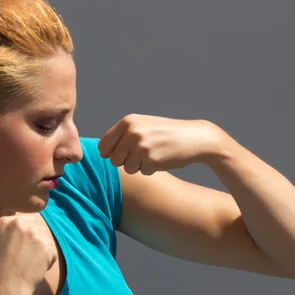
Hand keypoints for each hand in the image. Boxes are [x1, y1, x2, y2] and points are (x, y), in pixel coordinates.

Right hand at [0, 214, 56, 294]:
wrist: (6, 289)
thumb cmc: (1, 271)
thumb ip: (12, 231)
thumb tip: (31, 224)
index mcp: (4, 221)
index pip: (24, 221)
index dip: (24, 237)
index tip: (17, 251)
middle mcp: (19, 222)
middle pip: (37, 228)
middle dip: (35, 243)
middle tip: (23, 259)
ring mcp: (33, 232)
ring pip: (46, 239)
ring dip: (42, 252)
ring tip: (28, 264)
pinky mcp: (46, 244)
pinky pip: (53, 251)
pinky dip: (48, 262)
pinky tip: (35, 269)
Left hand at [98, 114, 225, 174]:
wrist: (193, 138)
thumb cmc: (165, 134)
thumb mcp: (142, 126)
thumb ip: (122, 136)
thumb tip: (100, 152)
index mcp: (127, 122)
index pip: (103, 145)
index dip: (109, 154)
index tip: (121, 154)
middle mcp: (132, 132)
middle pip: (114, 160)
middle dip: (126, 162)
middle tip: (142, 155)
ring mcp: (141, 146)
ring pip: (127, 168)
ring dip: (139, 166)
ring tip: (153, 155)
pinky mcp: (151, 159)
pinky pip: (142, 172)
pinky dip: (151, 170)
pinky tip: (162, 159)